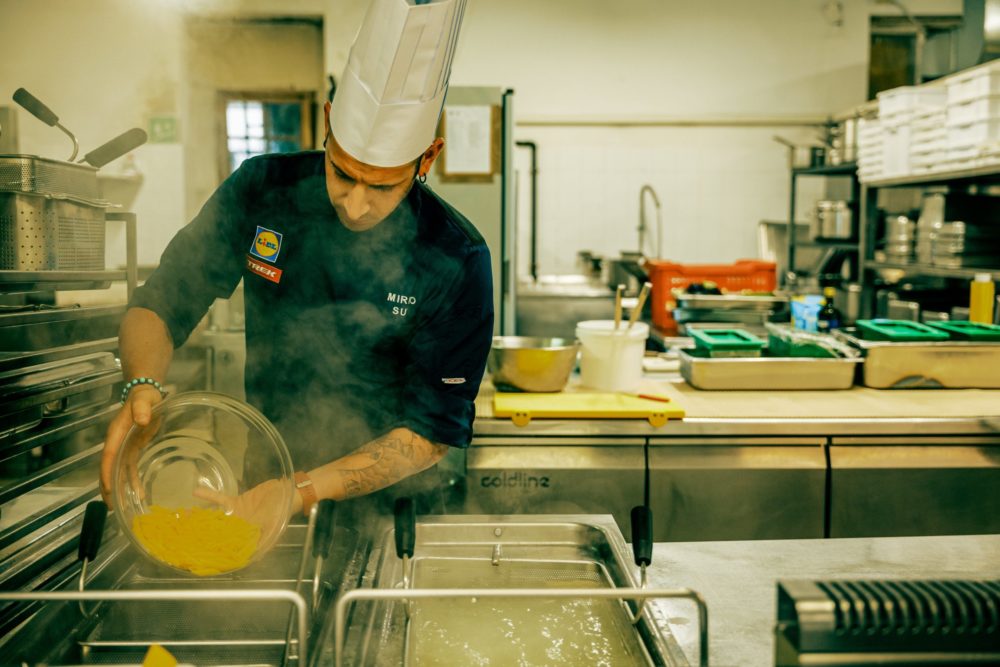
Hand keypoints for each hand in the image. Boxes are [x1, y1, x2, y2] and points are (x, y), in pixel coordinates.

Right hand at [100, 384, 163, 507]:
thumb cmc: (145, 397)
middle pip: (109, 468)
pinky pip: (129, 467)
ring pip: (118, 471)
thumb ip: (142, 408)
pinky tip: (139, 492)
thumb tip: (141, 420)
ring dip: (120, 487)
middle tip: (111, 507)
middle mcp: (117, 442)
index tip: (107, 488)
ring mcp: (124, 446)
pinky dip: (131, 480)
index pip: (109, 455)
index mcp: (117, 432)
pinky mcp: (132, 448)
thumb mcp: (145, 399)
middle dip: (108, 487)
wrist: (146, 394)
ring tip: (123, 506)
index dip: (108, 471)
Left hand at [193, 478, 292, 546]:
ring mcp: (236, 517)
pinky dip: (209, 496)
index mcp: (246, 540)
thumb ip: (259, 535)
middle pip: (216, 535)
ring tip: (185, 515)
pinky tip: (196, 492)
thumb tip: (251, 555)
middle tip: (183, 536)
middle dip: (201, 536)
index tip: (197, 557)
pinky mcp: (236, 503)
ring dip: (200, 517)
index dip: (213, 553)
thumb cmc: (282, 512)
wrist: (287, 493)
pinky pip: (220, 500)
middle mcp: (238, 531)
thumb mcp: (272, 526)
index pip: (227, 549)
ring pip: (214, 518)